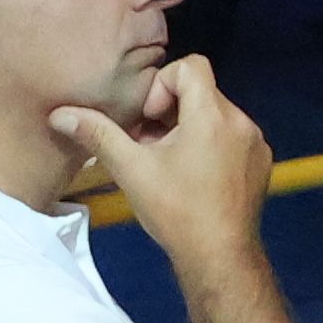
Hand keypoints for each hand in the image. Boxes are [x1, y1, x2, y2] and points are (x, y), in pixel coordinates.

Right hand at [56, 49, 271, 256]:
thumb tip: (61, 114)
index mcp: (212, 115)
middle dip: (170, 111)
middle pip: (201, 92)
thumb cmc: (176, 212)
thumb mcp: (132, 170)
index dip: (163, 85)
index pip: (191, 65)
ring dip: (189, 129)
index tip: (150, 121)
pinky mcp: (261, 162)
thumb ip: (98, 134)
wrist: (220, 257)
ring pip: (216, 116)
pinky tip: (193, 177)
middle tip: (150, 145)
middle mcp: (240, 121)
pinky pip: (232, 137)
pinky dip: (211, 146)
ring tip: (169, 164)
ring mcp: (255, 142)